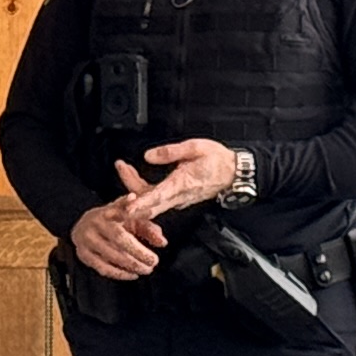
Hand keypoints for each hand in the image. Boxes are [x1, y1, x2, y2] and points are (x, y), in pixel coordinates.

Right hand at [68, 191, 162, 282]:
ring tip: (146, 269)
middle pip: (118, 238)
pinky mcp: (83, 254)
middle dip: (138, 251)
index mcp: (108, 211)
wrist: (83, 227)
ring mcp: (86, 239)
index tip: (152, 219)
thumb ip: (148, 228)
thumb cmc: (113, 222)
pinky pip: (102, 268)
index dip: (137, 218)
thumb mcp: (130, 219)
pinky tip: (133, 275)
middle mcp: (95, 223)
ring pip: (111, 255)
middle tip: (154, 261)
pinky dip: (119, 274)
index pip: (122, 212)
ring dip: (131, 265)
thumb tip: (162, 243)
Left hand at [113, 138, 244, 224]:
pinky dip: (143, 192)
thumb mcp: (195, 147)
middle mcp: (178, 196)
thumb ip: (170, 152)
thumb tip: (147, 156)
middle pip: (148, 202)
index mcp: (182, 184)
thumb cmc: (218, 160)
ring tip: (125, 167)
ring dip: (134, 188)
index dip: (141, 203)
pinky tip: (136, 178)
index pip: (157, 196)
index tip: (127, 207)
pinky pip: (157, 200)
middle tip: (121, 167)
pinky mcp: (178, 198)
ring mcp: (178, 199)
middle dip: (130, 189)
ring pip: (151, 202)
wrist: (234, 173)